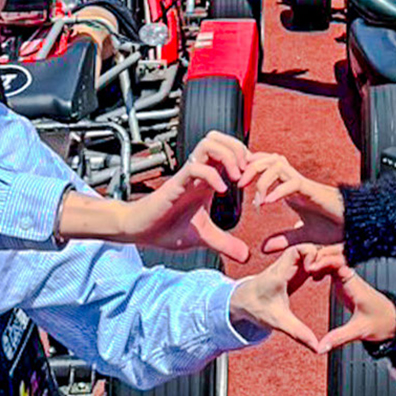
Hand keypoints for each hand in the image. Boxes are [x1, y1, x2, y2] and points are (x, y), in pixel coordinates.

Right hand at [119, 131, 250, 261]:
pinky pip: (194, 167)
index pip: (227, 151)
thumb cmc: (166, 228)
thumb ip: (225, 243)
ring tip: (236, 177)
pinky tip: (221, 191)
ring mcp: (186, 176)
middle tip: (247, 172)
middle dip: (238, 149)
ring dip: (227, 156)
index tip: (255, 178)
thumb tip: (245, 256)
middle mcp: (197, 173)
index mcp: (206, 180)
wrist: (140, 231)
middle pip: (218, 139)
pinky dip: (212, 175)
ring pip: (208, 144)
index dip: (246, 158)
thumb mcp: (204, 238)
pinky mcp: (175, 185)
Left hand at [229, 247, 324, 351]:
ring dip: (321, 259)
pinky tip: (320, 277)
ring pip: (310, 251)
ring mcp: (290, 265)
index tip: (314, 270)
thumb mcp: (278, 322)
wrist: (242, 300)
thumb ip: (298, 333)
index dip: (310, 254)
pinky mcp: (294, 269)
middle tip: (328, 271)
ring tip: (327, 273)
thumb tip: (316, 347)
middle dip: (321, 255)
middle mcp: (285, 265)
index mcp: (279, 273)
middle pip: (308, 247)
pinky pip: (309, 258)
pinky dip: (318, 263)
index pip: (297, 250)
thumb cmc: (256, 307)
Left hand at [239, 152, 344, 253]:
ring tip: (255, 197)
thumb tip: (264, 247)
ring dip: (262, 178)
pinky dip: (278, 191)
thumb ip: (285, 239)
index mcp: (292, 188)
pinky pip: (293, 184)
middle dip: (251, 168)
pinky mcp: (314, 192)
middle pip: (269, 159)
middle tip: (239, 184)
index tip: (238, 181)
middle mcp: (296, 182)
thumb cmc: (336, 227)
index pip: (268, 166)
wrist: (359, 227)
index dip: (251, 168)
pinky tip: (268, 203)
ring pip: (278, 165)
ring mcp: (305, 185)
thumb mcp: (304, 236)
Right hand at [310, 250, 395, 350]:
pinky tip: (314, 275)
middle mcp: (352, 278)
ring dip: (321, 259)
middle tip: (305, 263)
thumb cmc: (381, 323)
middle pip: (336, 254)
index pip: (340, 263)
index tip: (311, 268)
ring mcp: (349, 278)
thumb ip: (338, 338)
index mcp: (355, 285)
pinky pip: (333, 266)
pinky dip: (323, 265)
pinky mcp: (347, 281)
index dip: (325, 262)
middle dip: (320, 254)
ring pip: (334, 258)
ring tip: (306, 268)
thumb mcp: (358, 332)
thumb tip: (319, 347)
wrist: (393, 321)